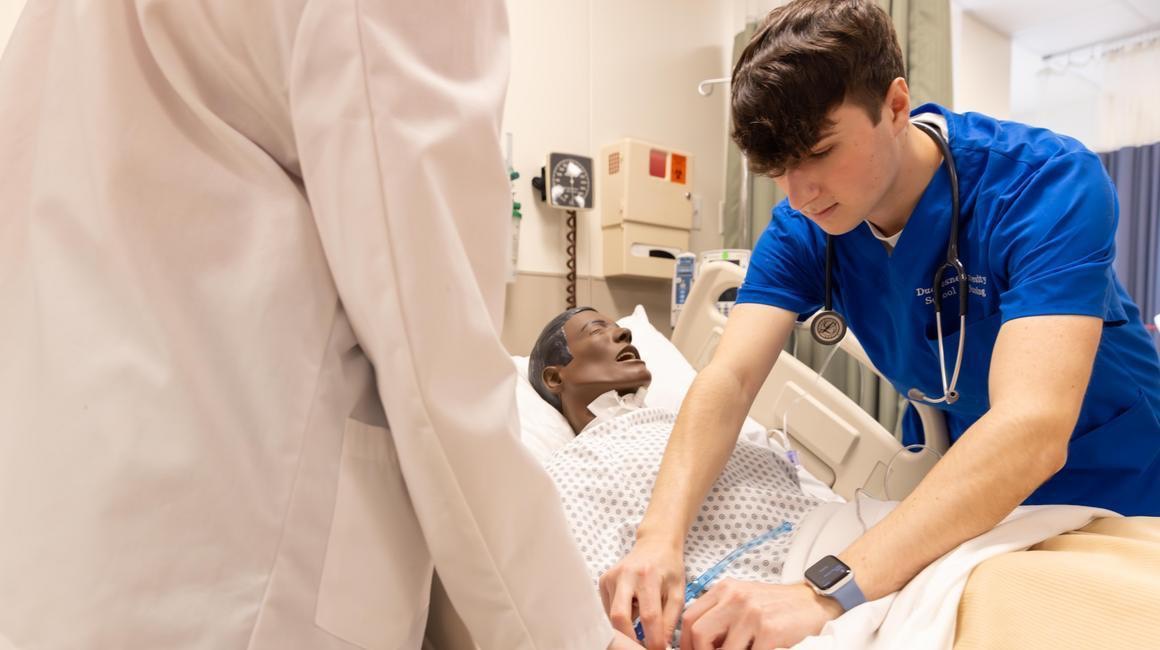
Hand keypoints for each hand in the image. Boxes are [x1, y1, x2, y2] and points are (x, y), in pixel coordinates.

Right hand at [599, 539, 686, 649]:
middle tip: (641, 648)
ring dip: (626, 627)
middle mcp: (626, 575)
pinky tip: (632, 608)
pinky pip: (608, 608)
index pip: (648, 616)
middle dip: (629, 639)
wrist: (655, 543)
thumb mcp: (677, 593)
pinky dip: (620, 616)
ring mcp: (611, 577)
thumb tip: (662, 645)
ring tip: (640, 620)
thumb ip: (670, 620)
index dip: (653, 639)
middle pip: (620, 617)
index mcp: (648, 576)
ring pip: (612, 615)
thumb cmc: (669, 568)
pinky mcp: (603, 580)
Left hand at [679, 581, 841, 649]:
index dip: (686, 643)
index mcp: (724, 589)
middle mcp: (735, 597)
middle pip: (698, 632)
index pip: (690, 617)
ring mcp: (752, 613)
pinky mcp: (769, 629)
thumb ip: (720, 615)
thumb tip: (698, 643)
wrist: (813, 601)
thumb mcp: (742, 600)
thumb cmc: (775, 605)